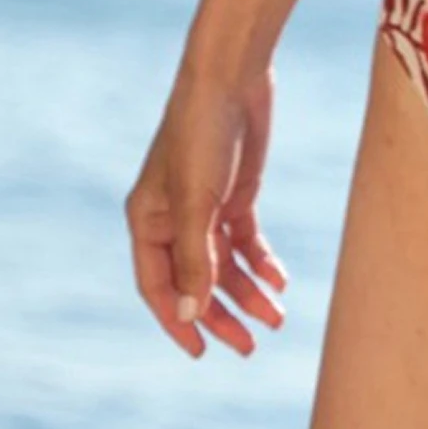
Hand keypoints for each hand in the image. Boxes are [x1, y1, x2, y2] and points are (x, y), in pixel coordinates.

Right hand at [127, 51, 291, 354]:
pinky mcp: (234, 195)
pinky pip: (246, 243)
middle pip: (195, 282)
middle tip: (250, 347)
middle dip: (220, 315)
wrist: (232, 76)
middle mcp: (172, 219)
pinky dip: (262, 263)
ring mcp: (204, 208)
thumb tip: (192, 313)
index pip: (157, 285)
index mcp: (147, 220)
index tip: (202, 352)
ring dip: (248, 293)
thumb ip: (196, 258)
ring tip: (277, 318)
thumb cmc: (202, 133)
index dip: (178, 320)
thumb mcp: (199, 201)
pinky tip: (280, 281)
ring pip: (225, 266)